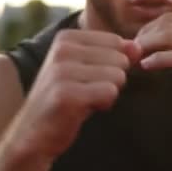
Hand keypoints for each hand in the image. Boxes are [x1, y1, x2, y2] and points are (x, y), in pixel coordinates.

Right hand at [9, 29, 139, 159]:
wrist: (33, 132)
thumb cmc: (64, 99)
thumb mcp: (87, 69)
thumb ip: (114, 55)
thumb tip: (138, 48)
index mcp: (66, 38)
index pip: (116, 42)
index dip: (111, 65)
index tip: (88, 78)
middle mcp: (62, 49)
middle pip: (120, 59)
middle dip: (111, 80)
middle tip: (85, 91)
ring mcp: (62, 71)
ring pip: (117, 76)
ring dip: (106, 94)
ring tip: (82, 100)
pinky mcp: (67, 93)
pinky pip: (110, 93)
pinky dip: (103, 105)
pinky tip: (82, 110)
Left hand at [134, 0, 171, 122]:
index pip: (168, 19)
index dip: (147, 30)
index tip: (135, 44)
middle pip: (166, 24)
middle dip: (143, 37)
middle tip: (130, 51)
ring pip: (170, 36)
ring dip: (146, 47)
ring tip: (133, 58)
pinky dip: (158, 59)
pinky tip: (146, 66)